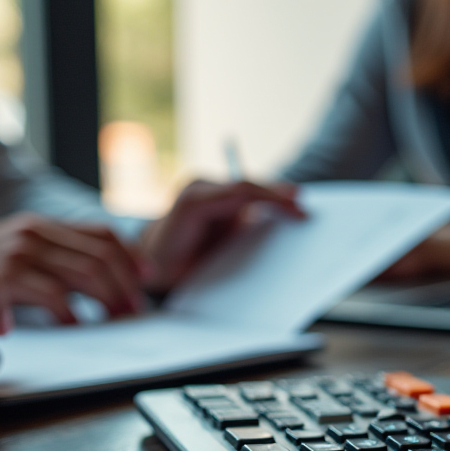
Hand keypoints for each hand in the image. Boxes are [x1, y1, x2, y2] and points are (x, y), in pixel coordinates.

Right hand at [0, 215, 145, 322]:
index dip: (131, 256)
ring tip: (114, 321)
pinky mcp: (4, 276)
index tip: (149, 278)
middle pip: (101, 255)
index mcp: (41, 224)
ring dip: (107, 301)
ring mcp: (19, 251)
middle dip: (124, 286)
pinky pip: (54, 296)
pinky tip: (75, 327)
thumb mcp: (13, 254)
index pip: (102, 233)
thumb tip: (104, 281)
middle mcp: (33, 231)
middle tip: (133, 311)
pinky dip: (71, 315)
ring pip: (86, 274)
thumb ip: (51, 257)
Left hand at [141, 180, 304, 292]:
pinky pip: (241, 195)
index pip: (241, 192)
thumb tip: (257, 227)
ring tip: (296, 203)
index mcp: (192, 202)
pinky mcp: (211, 197)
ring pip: (246, 187)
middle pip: (246, 185)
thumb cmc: (166, 265)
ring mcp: (204, 190)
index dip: (271, 198)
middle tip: (302, 202)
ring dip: (271, 194)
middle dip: (276, 193)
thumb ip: (223, 244)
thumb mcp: (193, 262)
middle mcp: (197, 189)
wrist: (147, 260)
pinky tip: (282, 208)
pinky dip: (262, 200)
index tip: (295, 208)